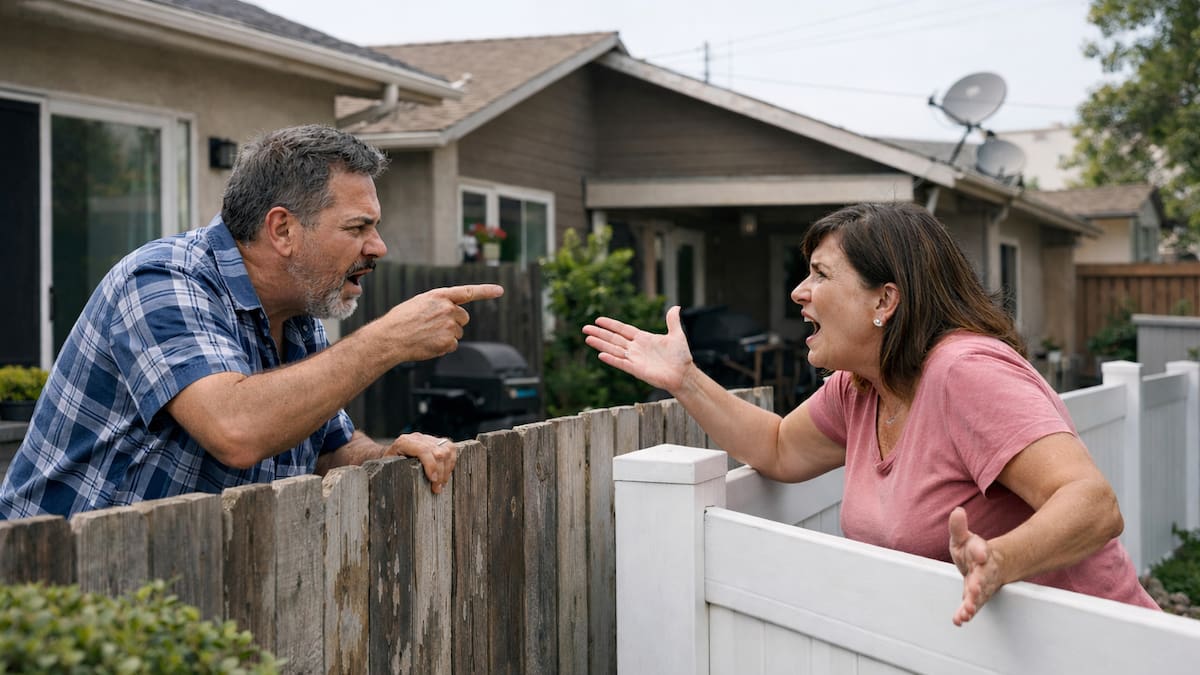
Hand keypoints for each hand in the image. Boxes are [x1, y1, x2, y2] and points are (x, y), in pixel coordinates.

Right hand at [381, 284, 503, 361]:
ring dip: (447, 335)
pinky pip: (453, 345)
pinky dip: (443, 347)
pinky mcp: (448, 341)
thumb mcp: (420, 302)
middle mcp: (447, 309)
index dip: (486, 291)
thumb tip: (451, 312)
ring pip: (458, 332)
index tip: (499, 290)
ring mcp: (449, 325)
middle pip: (464, 317)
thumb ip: (439, 304)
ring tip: (427, 334)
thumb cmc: (401, 320)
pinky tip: (429, 343)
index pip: (468, 292)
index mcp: (440, 296)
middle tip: (434, 326)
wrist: (390, 337)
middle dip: (454, 322)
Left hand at [385, 432, 457, 493]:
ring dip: (447, 468)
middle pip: (438, 451)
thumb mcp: (387, 468)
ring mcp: (428, 438)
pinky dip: (451, 462)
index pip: (423, 450)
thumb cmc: (387, 465)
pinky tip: (446, 473)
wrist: (390, 454)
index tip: (433, 480)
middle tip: (437, 488)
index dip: (431, 465)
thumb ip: (395, 472)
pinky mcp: (436, 441)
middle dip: (440, 472)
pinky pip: (450, 448)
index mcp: (404, 442)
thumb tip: (405, 486)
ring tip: (442, 483)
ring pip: (447, 449)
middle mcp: (417, 437)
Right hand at [582, 305, 693, 392]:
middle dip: (600, 333)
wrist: (683, 374)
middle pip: (614, 339)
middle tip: (585, 328)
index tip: (598, 320)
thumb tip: (675, 307)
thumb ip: (672, 321)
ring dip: (601, 344)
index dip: (611, 325)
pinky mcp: (636, 370)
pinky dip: (612, 359)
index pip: (623, 329)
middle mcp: (636, 348)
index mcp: (643, 339)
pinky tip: (601, 355)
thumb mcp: (676, 335)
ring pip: (614, 350)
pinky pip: (621, 363)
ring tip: (587, 338)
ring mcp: (635, 359)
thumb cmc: (680, 357)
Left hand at [948, 507, 1003, 625]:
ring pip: (978, 596)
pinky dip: (965, 614)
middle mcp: (983, 571)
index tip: (981, 553)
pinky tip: (959, 620)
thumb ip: (958, 527)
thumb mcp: (963, 537)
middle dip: (979, 583)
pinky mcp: (975, 598)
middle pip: (982, 578)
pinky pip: (971, 607)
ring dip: (973, 603)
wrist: (987, 567)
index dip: (980, 551)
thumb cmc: (971, 551)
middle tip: (975, 588)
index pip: (981, 550)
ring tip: (967, 610)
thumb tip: (957, 511)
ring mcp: (981, 586)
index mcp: (980, 552)